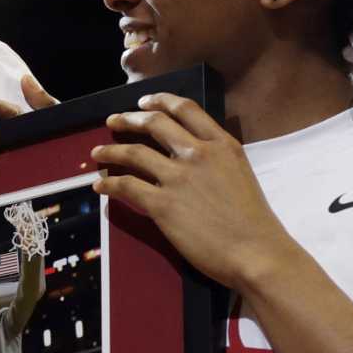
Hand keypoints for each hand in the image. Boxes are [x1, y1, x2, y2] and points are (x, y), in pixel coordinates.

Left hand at [89, 92, 301, 290]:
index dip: (160, 101)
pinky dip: (108, 184)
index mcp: (222, 144)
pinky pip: (126, 186)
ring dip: (111, 150)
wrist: (255, 251)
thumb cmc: (253, 222)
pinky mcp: (162, 204)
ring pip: (134, 153)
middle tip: (114, 121)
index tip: (144, 102)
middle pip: (154, 124)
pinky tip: (100, 186)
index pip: (186, 109)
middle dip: (129, 119)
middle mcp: (198, 153)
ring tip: (98, 152)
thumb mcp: (239, 174)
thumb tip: (191, 157)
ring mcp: (178, 177)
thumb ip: (216, 159)